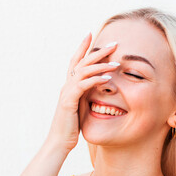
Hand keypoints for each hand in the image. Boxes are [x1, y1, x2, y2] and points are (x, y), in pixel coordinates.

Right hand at [44, 33, 118, 154]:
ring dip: (101, 65)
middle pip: (82, 62)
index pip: (75, 61)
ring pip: (83, 71)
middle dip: (97, 51)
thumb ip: (85, 94)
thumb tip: (97, 86)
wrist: (59, 141)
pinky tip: (108, 78)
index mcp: (70, 85)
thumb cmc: (71, 125)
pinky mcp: (69, 101)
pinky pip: (83, 86)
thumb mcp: (80, 106)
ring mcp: (67, 92)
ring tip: (116, 61)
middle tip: (114, 43)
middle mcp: (67, 85)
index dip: (82, 47)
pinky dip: (96, 80)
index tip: (91, 34)